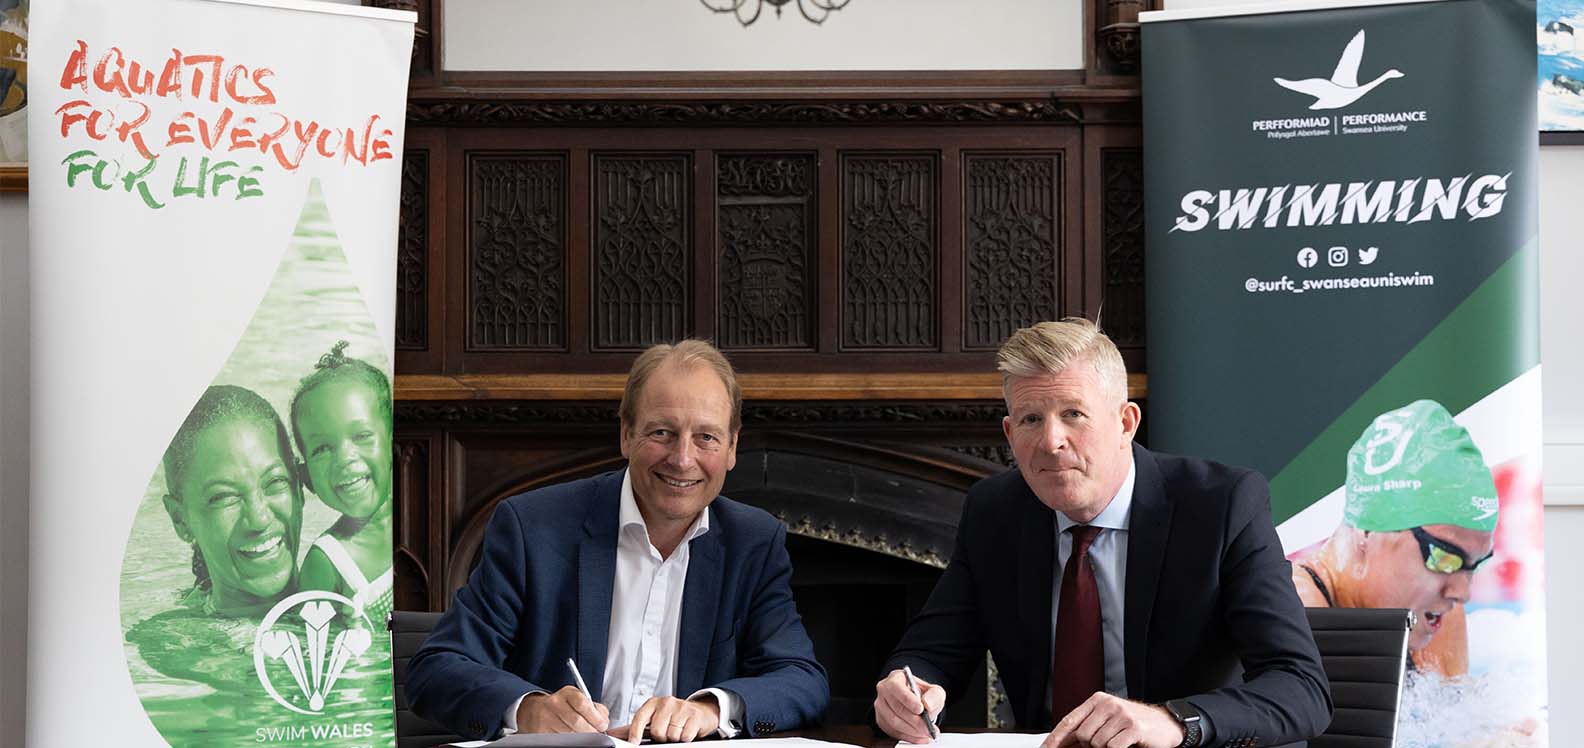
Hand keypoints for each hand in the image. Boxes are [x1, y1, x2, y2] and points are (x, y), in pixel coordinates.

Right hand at [516, 685, 610, 733]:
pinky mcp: (541, 730)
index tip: (602, 725)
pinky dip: (570, 740)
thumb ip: (595, 709)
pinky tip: (572, 735)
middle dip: (590, 730)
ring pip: (569, 733)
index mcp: (568, 693)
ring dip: (581, 736)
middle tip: (596, 733)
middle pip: (577, 721)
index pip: (583, 704)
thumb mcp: (580, 699)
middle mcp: (555, 703)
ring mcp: (546, 717)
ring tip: (584, 733)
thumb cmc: (565, 706)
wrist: (538, 710)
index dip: (595, 717)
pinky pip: (560, 739)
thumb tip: (604, 721)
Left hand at [616, 695, 720, 742]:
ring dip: (674, 737)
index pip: (640, 718)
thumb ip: (636, 726)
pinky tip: (686, 730)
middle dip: (661, 736)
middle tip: (666, 732)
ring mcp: (681, 707)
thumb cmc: (674, 716)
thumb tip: (613, 734)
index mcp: (653, 703)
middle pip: (657, 731)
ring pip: (671, 735)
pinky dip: (686, 737)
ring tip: (677, 730)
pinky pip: (685, 736)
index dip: (635, 732)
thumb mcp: (654, 717)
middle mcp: (666, 702)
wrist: (701, 711)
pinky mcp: (694, 715)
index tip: (633, 743)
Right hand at [874, 669, 945, 743]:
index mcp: (895, 679)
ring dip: (912, 730)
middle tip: (928, 727)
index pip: (897, 688)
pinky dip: (908, 737)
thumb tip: (927, 704)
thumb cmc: (922, 694)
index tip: (921, 709)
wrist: (916, 702)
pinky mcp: (881, 721)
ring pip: (894, 722)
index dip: (909, 700)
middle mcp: (884, 691)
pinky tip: (919, 736)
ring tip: (926, 733)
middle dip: (915, 721)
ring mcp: (881, 707)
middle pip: (897, 708)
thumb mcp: (933, 691)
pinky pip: (893, 732)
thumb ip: (934, 696)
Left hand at [1042, 693, 1184, 747]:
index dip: (1055, 738)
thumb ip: (1087, 729)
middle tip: (1105, 744)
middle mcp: (1107, 704)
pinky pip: (1112, 746)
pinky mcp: (1132, 727)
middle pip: (1082, 735)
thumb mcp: (1108, 722)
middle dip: (1088, 747)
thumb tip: (1064, 744)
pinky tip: (1125, 745)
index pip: (1069, 721)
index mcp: (1097, 700)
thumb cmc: (1135, 725)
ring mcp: (1120, 714)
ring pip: (1096, 743)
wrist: (1166, 725)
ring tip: (1118, 743)